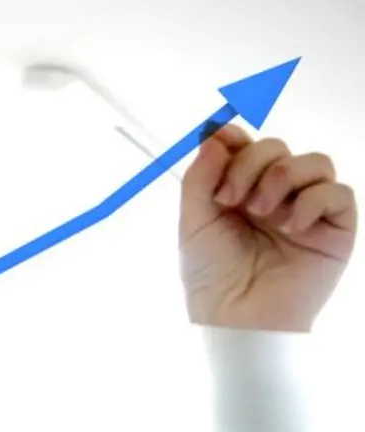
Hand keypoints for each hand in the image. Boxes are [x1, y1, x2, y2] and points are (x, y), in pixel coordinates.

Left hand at [179, 123, 357, 331]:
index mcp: (240, 188)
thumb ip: (201, 175)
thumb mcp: (193, 220)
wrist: (236, 316)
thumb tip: (215, 133)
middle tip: (230, 199)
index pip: (246, 145)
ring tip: (261, 213)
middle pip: (276, 147)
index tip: (219, 140)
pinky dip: (314, 200)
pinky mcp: (334, 230)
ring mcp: (306, 210)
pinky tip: (290, 227)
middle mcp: (274, 194)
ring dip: (282, 177)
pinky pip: (339, 193)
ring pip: (314, 162)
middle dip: (250, 163)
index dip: (235, 136)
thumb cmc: (212, 275)